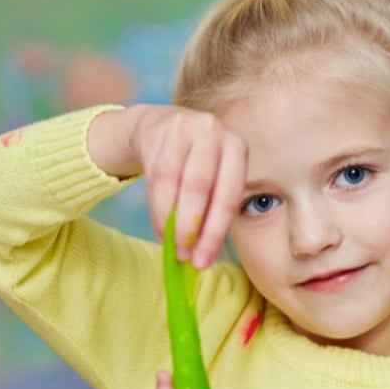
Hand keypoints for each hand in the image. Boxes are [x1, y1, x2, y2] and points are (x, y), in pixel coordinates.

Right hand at [88, 105, 245, 267]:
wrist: (160, 126)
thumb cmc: (193, 163)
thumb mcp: (212, 180)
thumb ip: (211, 211)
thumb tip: (201, 256)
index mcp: (237, 147)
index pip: (228, 195)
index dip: (215, 232)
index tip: (203, 261)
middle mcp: (213, 132)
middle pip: (200, 186)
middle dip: (190, 226)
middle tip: (183, 255)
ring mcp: (183, 127)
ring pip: (171, 181)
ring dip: (169, 220)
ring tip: (170, 244)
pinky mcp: (156, 130)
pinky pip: (152, 175)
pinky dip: (156, 207)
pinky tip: (159, 226)